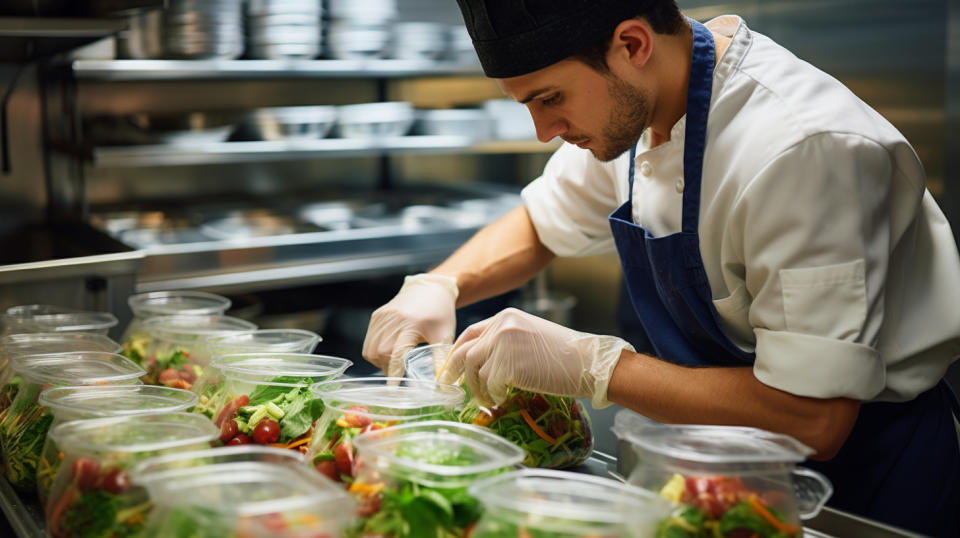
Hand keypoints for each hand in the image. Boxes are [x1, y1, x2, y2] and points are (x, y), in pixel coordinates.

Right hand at [362, 273, 457, 376]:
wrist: (429, 288)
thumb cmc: (440, 313)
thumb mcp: (444, 336)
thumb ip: (441, 360)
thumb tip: (443, 385)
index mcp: (411, 325)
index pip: (397, 354)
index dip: (393, 374)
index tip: (392, 390)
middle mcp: (393, 320)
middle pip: (381, 354)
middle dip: (388, 369)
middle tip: (399, 375)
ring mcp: (382, 318)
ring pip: (371, 350)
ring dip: (380, 362)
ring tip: (394, 364)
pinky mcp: (376, 317)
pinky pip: (369, 341)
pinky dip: (375, 352)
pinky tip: (388, 353)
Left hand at [437, 308, 633, 407]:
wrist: (590, 363)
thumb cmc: (567, 356)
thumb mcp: (531, 337)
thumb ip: (506, 342)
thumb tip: (483, 363)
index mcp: (506, 317)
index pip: (470, 333)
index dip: (457, 353)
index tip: (451, 368)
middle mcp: (501, 326)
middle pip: (466, 352)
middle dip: (455, 372)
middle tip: (451, 388)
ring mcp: (504, 345)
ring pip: (475, 370)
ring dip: (478, 389)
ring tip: (489, 399)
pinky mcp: (508, 365)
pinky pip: (490, 384)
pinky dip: (493, 395)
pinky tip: (503, 399)